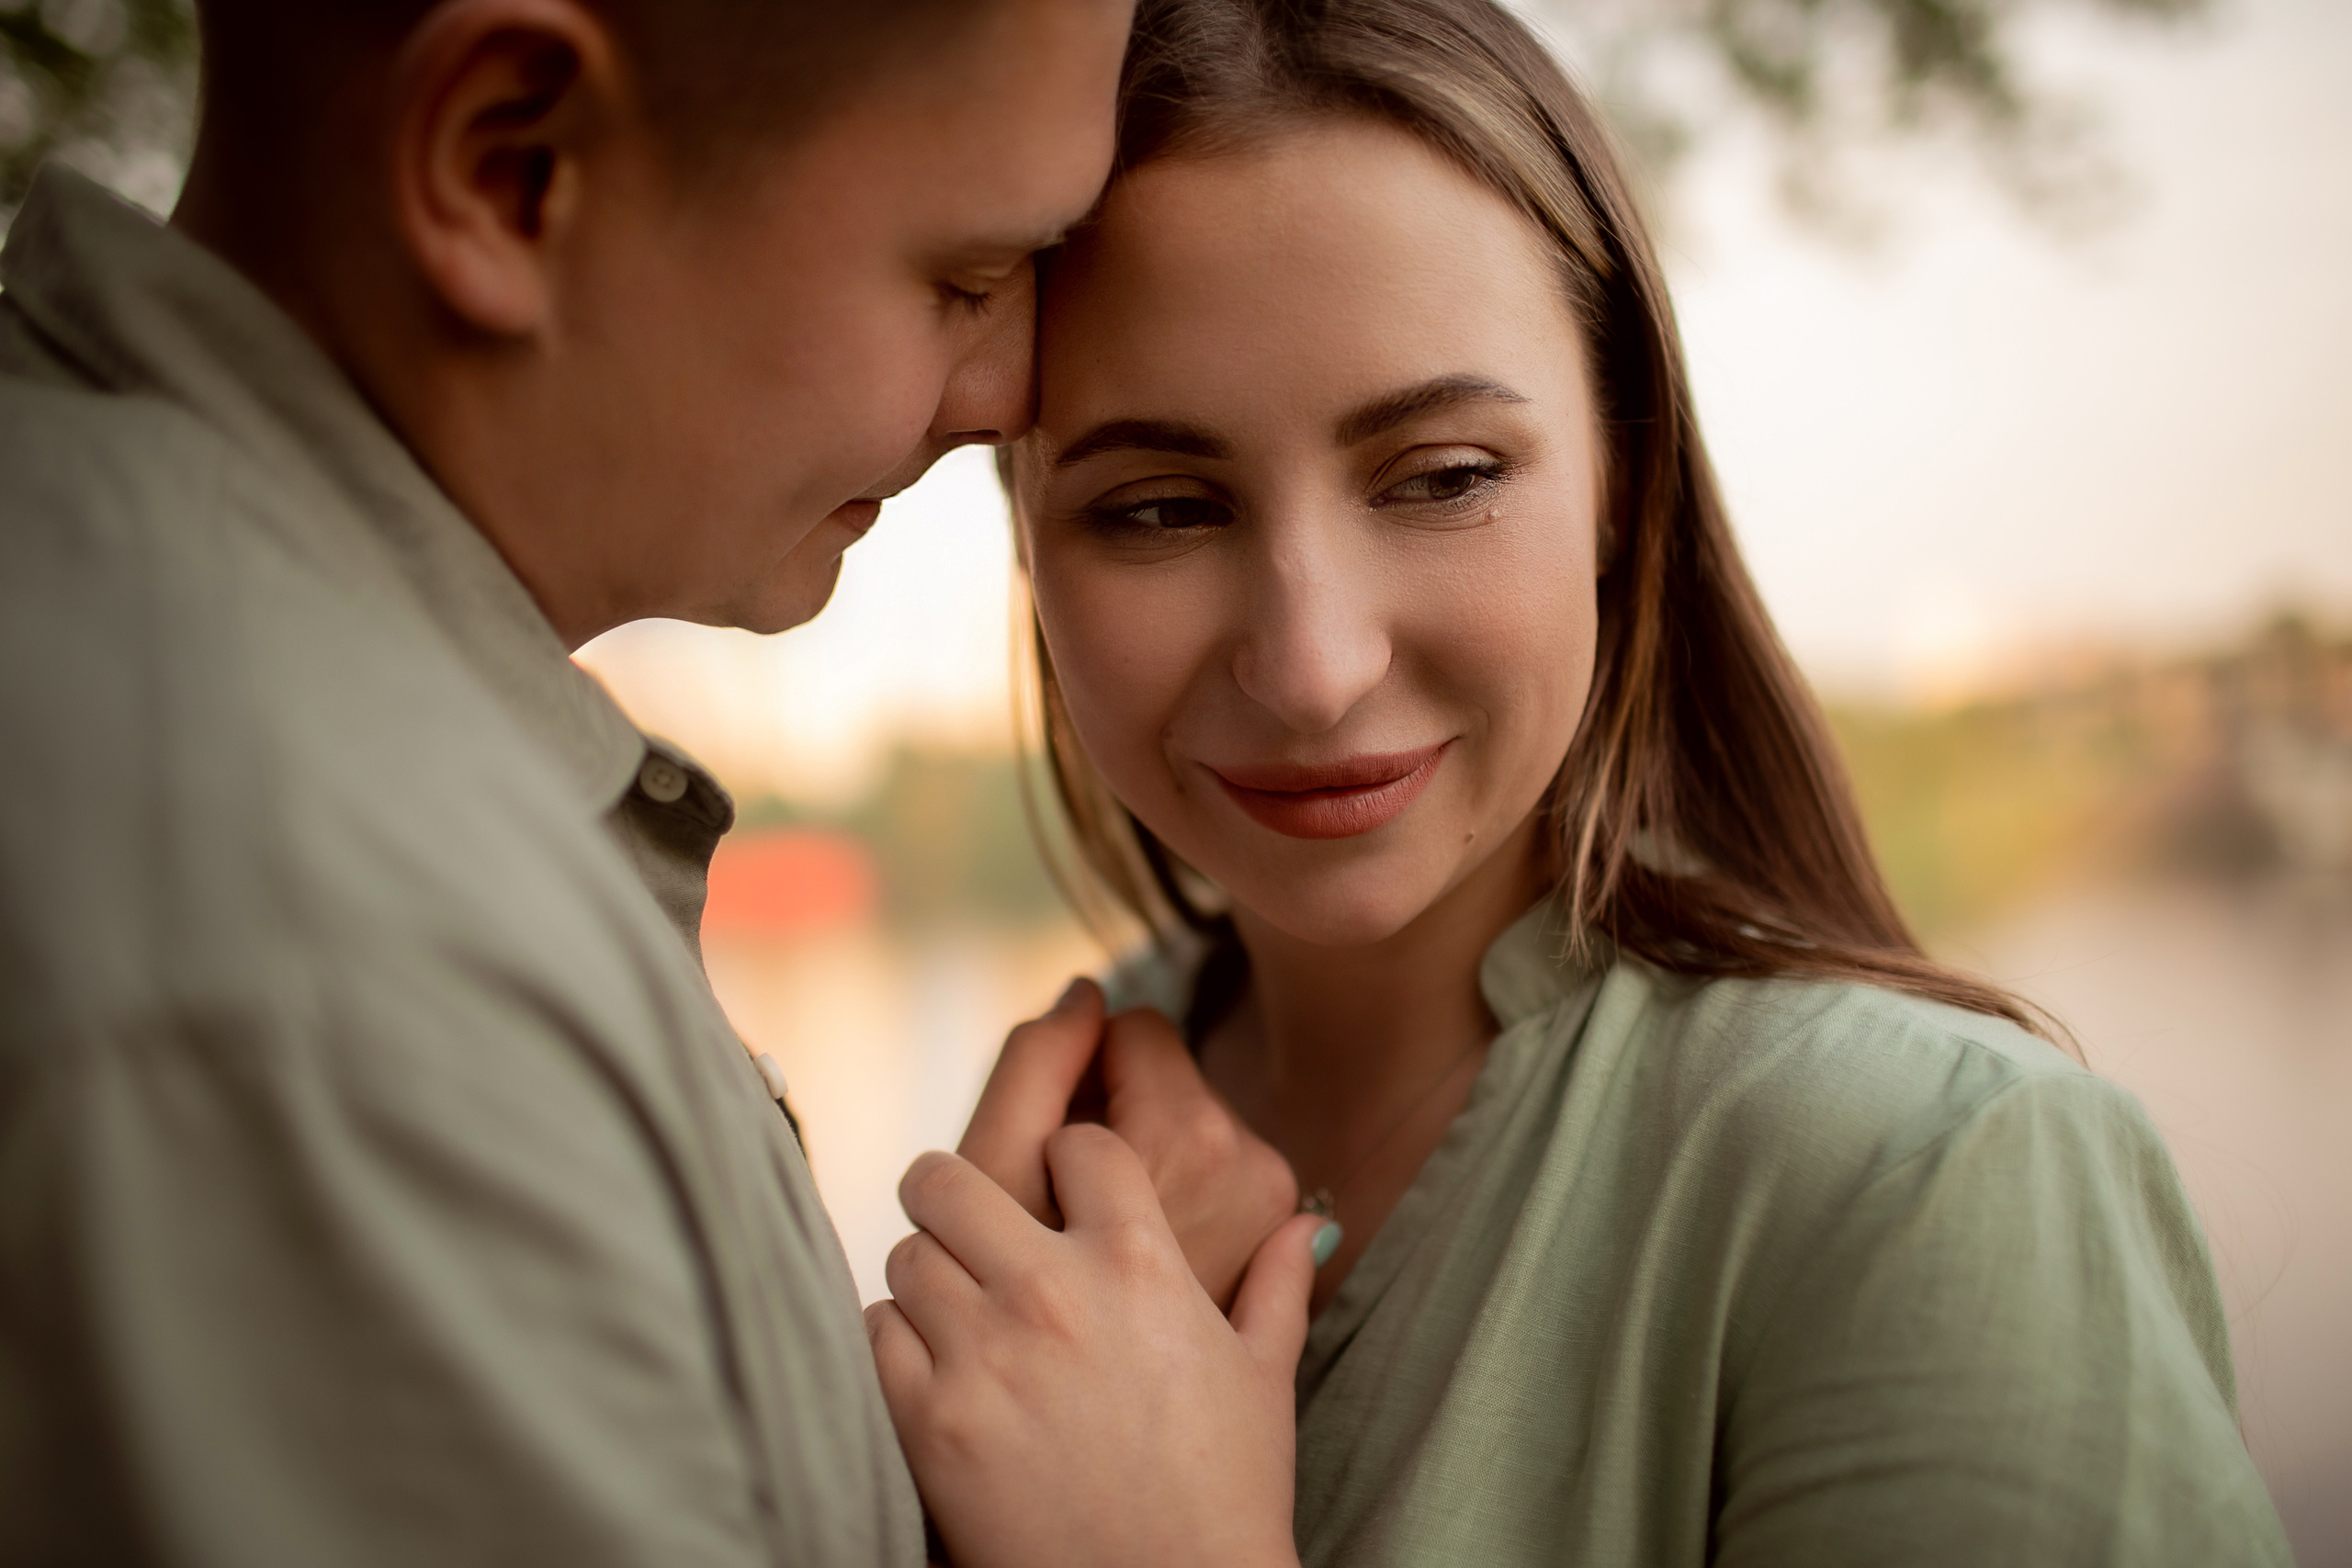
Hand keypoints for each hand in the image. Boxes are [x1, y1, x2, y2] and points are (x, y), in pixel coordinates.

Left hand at [867, 1129, 1320, 1567]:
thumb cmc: (1227, 1495)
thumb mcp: (1264, 1378)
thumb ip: (1277, 1285)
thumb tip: (1305, 1223)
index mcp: (1140, 1261)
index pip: (1074, 1142)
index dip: (1068, 1156)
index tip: (1063, 1181)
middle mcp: (1053, 1290)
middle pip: (948, 1178)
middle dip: (951, 1188)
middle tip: (960, 1212)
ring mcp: (985, 1353)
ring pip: (907, 1254)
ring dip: (927, 1272)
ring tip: (955, 1304)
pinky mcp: (931, 1420)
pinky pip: (878, 1333)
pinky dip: (898, 1341)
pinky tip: (936, 1366)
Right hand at [959, 979, 1298, 1306]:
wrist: (1106, 1489)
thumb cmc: (1010, 1324)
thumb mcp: (997, 1176)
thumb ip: (1037, 1065)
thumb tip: (1086, 993)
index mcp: (1183, 1135)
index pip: (1132, 1030)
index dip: (1073, 1071)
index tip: (1039, 1140)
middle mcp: (1249, 1172)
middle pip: (1167, 1084)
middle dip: (1113, 1119)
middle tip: (1058, 1203)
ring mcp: (1273, 1223)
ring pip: (1193, 1136)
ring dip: (1141, 1168)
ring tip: (1086, 1246)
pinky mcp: (1278, 1269)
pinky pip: (1223, 1196)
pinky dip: (1177, 1213)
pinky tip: (1129, 1273)